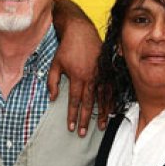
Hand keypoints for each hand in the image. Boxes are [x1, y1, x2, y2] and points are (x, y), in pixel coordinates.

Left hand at [48, 19, 101, 136]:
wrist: (81, 32)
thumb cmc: (66, 48)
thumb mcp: (54, 64)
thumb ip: (52, 82)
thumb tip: (52, 99)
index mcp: (77, 76)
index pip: (75, 101)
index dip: (73, 115)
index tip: (71, 127)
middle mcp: (90, 77)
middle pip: (89, 103)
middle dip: (86, 119)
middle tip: (84, 133)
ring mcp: (101, 74)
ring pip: (102, 98)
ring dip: (102, 114)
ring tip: (102, 127)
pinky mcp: (107, 70)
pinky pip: (111, 88)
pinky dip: (111, 100)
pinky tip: (112, 110)